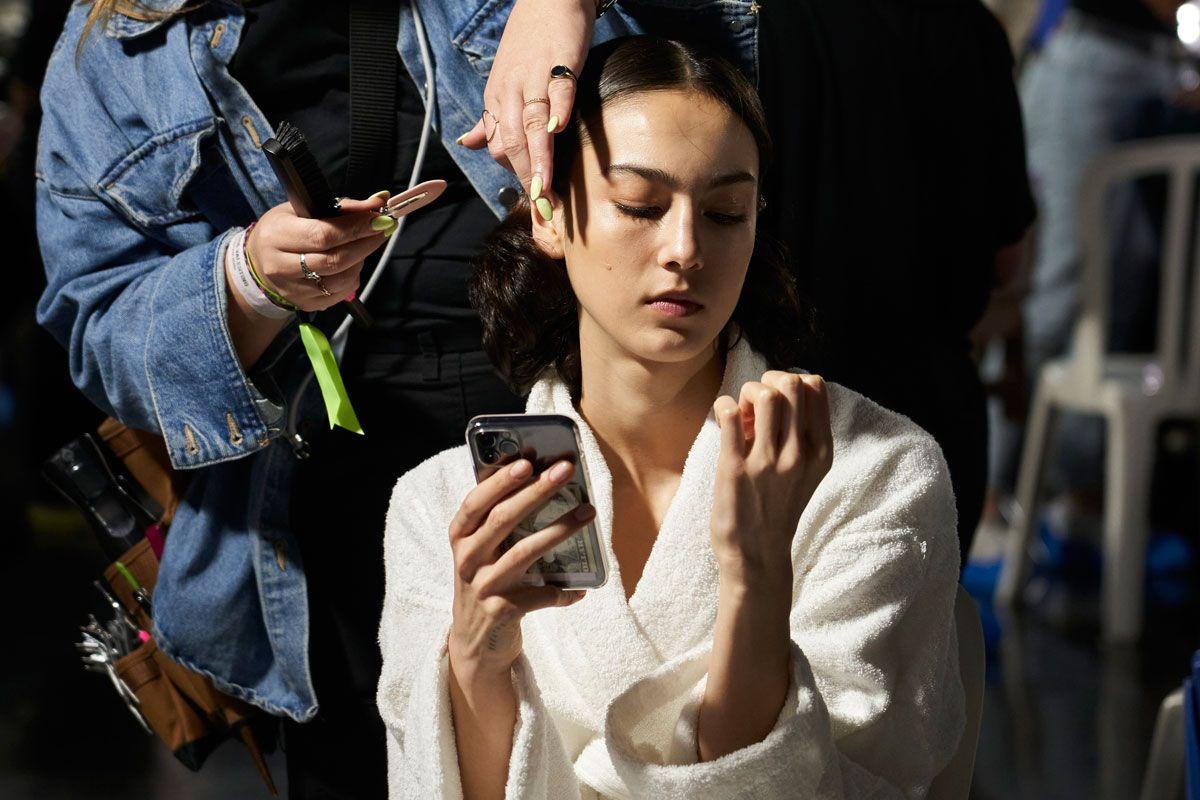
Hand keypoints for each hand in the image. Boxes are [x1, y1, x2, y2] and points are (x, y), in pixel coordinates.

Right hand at [244, 192, 395, 312]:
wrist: (259, 262)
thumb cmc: (284, 228)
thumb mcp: (304, 208)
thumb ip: (343, 206)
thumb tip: (379, 201)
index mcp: (277, 235)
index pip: (323, 235)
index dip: (356, 228)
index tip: (380, 219)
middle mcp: (281, 266)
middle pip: (335, 260)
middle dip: (366, 244)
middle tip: (383, 231)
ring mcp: (293, 290)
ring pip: (341, 279)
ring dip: (361, 261)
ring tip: (363, 246)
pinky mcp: (305, 304)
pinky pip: (340, 293)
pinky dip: (353, 277)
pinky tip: (352, 264)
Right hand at [447, 458, 593, 682]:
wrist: (474, 642)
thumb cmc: (484, 582)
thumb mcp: (479, 553)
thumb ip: (496, 524)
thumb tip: (539, 483)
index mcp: (461, 538)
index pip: (476, 503)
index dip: (499, 481)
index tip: (526, 462)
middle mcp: (468, 560)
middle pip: (503, 519)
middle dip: (537, 491)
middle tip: (564, 471)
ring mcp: (484, 586)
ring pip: (526, 551)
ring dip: (560, 529)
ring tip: (587, 513)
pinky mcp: (502, 611)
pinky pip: (542, 595)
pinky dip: (564, 591)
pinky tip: (582, 589)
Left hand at [457, 0, 595, 205]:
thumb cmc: (529, 44)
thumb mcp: (503, 82)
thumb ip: (487, 117)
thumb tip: (467, 144)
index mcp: (496, 100)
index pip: (497, 146)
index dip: (514, 174)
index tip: (531, 197)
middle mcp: (510, 92)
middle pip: (511, 141)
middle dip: (525, 176)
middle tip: (540, 205)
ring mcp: (533, 78)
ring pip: (531, 123)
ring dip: (539, 157)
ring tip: (546, 187)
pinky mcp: (559, 63)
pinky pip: (558, 90)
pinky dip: (558, 109)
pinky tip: (560, 129)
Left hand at [710, 372, 833, 587]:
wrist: (759, 554)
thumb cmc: (779, 508)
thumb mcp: (807, 471)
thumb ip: (802, 434)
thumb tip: (780, 390)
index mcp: (820, 451)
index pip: (815, 387)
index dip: (791, 381)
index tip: (777, 400)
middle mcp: (799, 453)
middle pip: (791, 384)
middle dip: (768, 380)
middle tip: (754, 402)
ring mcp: (768, 461)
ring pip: (763, 395)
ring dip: (746, 392)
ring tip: (740, 413)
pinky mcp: (735, 468)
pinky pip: (729, 414)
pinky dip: (723, 405)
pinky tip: (723, 417)